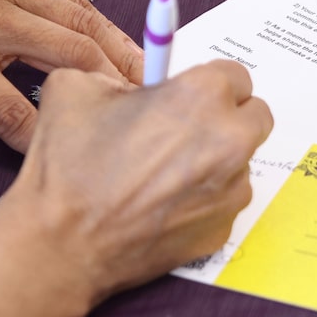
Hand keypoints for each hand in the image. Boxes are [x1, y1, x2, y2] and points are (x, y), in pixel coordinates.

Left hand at [0, 0, 142, 179]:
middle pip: (64, 60)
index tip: (62, 162)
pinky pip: (77, 0)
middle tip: (130, 127)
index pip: (4, 107)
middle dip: (102, 95)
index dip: (37, 138)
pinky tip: (128, 50)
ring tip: (147, 91)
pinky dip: (106, 26)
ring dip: (117, 59)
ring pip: (80, 26)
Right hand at [8, 61, 272, 301]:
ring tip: (159, 173)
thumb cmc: (67, 164)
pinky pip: (222, 203)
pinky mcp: (222, 230)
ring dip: (212, 161)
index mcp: (200, 96)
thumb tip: (133, 86)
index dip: (205, 83)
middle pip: (255, 116)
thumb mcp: (73, 88)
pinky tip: (158, 204)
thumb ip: (115, 75)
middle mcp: (229, 141)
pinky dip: (199, 199)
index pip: (235, 74)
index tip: (184, 95)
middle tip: (182, 129)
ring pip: (239, 163)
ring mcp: (230, 191)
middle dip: (224, 118)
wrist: (61, 242)